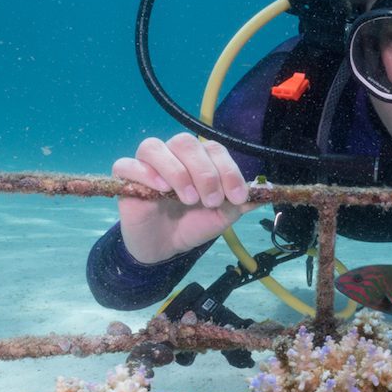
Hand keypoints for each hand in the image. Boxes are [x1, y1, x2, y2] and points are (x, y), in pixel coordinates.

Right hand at [112, 133, 259, 263]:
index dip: (228, 170)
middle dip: (204, 172)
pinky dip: (145, 173)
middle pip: (186, 143)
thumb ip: (240, 202)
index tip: (237, 197)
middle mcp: (173, 155)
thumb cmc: (194, 224)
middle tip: (210, 200)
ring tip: (188, 198)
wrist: (166, 247)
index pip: (214, 149)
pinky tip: (161, 190)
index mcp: (199, 159)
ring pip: (154, 147)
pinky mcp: (126, 178)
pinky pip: (127, 164)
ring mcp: (148, 164)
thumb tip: (265, 192)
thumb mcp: (223, 216)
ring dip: (177, 171)